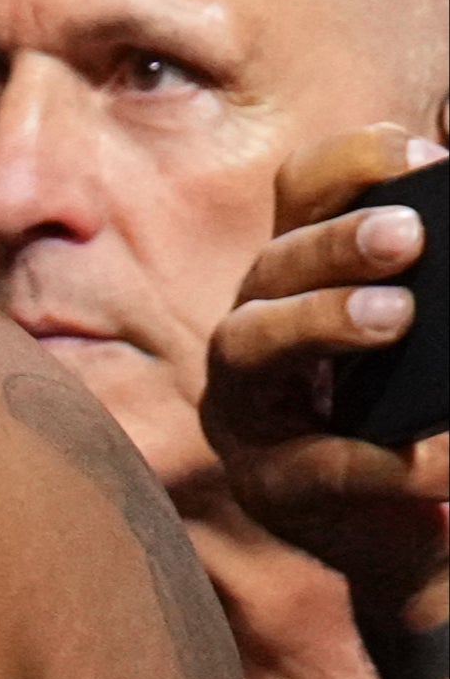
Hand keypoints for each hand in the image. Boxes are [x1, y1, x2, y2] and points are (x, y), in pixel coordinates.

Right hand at [202, 125, 448, 627]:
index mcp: (306, 274)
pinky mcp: (268, 484)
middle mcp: (260, 326)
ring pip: (251, 341)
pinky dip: (376, 462)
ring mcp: (249, 406)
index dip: (347, 165)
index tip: (418, 153)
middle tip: (408, 233)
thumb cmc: (430, 408)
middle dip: (336, 243)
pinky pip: (310, 466)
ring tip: (395, 318)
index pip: (300, 193)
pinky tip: (435, 461)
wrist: (429, 525)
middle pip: (273, 264)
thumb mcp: (442, 322)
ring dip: (320, 320)